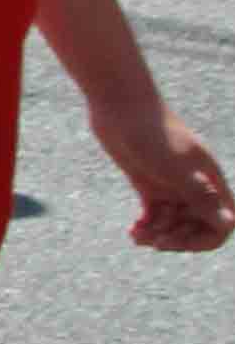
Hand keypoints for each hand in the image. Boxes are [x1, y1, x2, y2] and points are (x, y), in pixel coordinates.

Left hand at [95, 100, 234, 251]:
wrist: (119, 103)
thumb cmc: (150, 131)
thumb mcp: (174, 167)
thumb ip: (200, 195)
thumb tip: (229, 223)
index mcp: (210, 182)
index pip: (222, 223)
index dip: (204, 239)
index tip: (176, 240)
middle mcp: (194, 185)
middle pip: (197, 226)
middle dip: (177, 239)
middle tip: (154, 240)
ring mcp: (171, 184)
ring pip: (174, 223)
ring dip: (159, 235)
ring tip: (137, 235)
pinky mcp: (148, 182)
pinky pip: (155, 214)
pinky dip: (146, 226)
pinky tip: (133, 231)